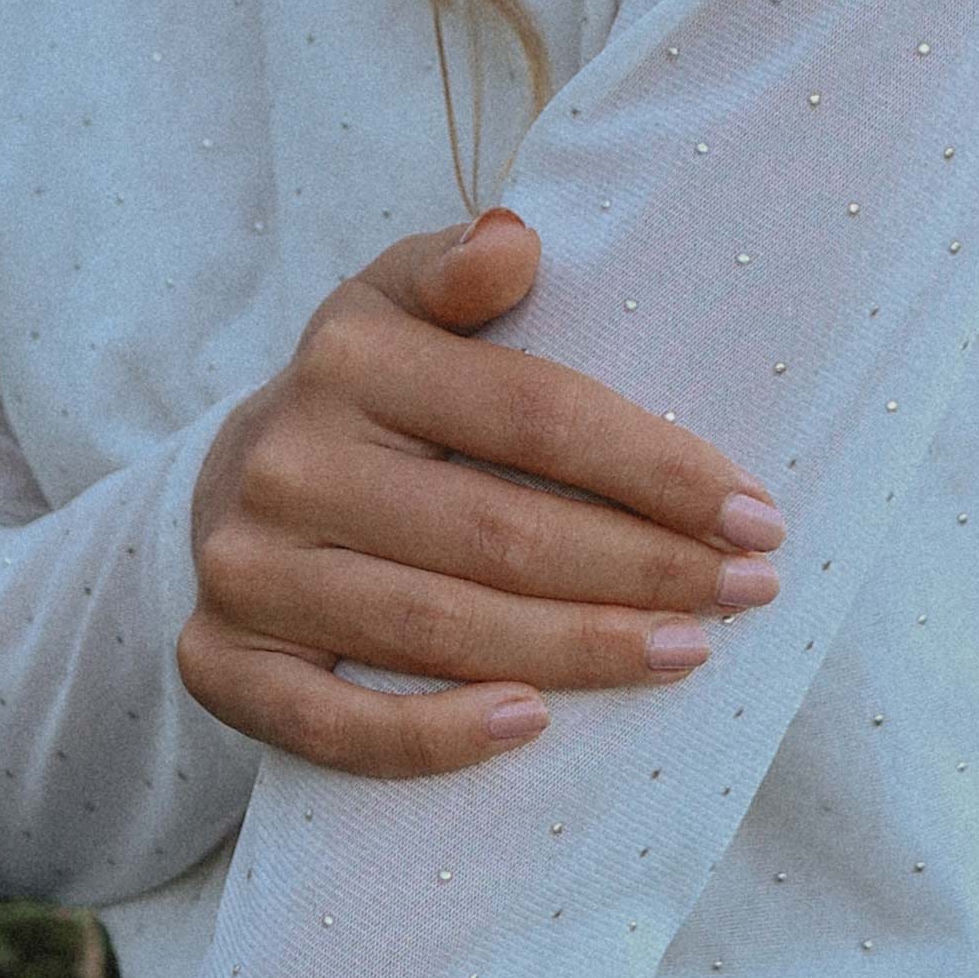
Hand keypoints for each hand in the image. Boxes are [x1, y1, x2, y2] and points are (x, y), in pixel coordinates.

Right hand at [179, 207, 782, 778]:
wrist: (231, 487)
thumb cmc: (367, 398)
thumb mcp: (399, 305)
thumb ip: (457, 271)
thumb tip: (515, 241)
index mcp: (348, 359)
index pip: (532, 416)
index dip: (653, 467)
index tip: (754, 512)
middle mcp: (287, 463)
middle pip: (498, 533)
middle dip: (644, 568)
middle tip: (747, 591)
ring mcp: (250, 570)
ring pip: (437, 630)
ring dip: (579, 650)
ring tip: (688, 652)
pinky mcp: (224, 663)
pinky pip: (337, 724)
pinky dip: (439, 736)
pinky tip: (536, 723)